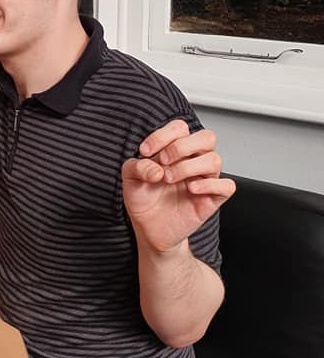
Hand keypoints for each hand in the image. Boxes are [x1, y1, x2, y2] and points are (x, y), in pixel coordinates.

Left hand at [122, 119, 235, 253]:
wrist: (148, 229)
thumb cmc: (144, 199)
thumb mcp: (130, 179)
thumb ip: (136, 167)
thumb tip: (155, 168)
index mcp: (175, 150)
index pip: (180, 128)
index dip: (162, 135)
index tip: (145, 151)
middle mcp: (193, 161)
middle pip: (207, 137)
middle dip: (182, 146)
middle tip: (163, 161)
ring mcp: (204, 179)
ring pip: (215, 160)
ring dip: (189, 167)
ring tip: (169, 178)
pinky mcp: (212, 199)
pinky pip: (226, 186)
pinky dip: (210, 185)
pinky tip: (191, 189)